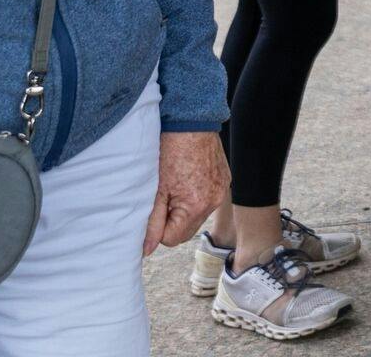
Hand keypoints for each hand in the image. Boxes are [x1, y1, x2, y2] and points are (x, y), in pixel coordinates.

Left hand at [144, 131, 226, 255]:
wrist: (191, 121)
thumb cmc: (170, 150)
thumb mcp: (154, 189)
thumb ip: (150, 222)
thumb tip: (146, 249)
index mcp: (196, 206)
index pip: (171, 239)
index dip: (158, 228)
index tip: (153, 209)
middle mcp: (214, 201)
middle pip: (186, 230)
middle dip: (172, 221)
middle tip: (162, 197)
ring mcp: (222, 190)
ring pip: (196, 215)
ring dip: (184, 208)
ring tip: (175, 185)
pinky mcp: (224, 179)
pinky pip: (207, 198)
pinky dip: (196, 194)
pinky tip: (188, 177)